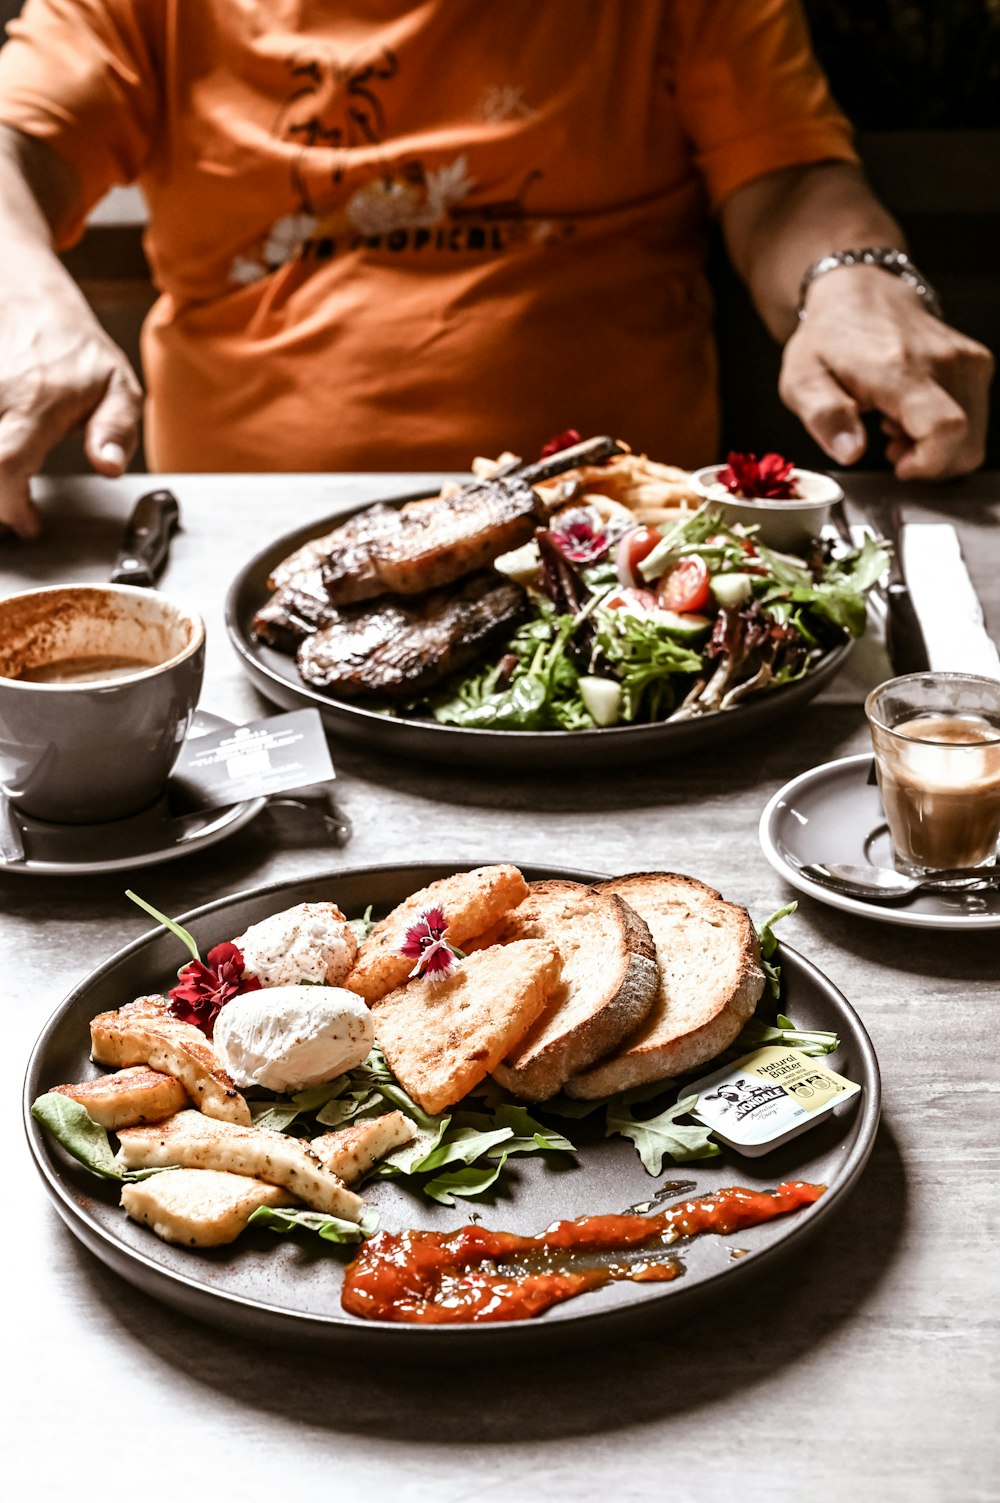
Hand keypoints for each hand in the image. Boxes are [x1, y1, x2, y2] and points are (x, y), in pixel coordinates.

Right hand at [0, 291, 142, 537]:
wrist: (28, 301)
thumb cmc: (78, 351)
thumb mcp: (118, 386)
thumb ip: (116, 430)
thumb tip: (109, 466)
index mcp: (35, 402)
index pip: (6, 464)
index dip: (10, 506)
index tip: (29, 524)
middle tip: (12, 515)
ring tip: (7, 492)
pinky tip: (3, 470)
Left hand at [778, 265, 993, 479]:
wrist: (860, 293)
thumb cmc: (829, 338)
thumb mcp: (803, 381)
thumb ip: (825, 417)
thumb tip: (850, 450)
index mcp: (899, 368)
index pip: (944, 427)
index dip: (930, 462)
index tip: (901, 466)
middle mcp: (942, 361)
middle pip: (964, 441)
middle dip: (929, 462)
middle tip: (891, 447)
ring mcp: (965, 360)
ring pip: (973, 435)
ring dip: (937, 448)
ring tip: (897, 427)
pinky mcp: (976, 362)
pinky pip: (975, 418)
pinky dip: (946, 430)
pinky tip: (913, 415)